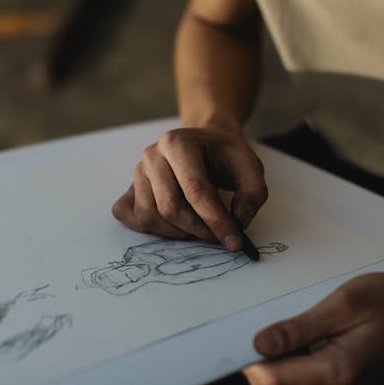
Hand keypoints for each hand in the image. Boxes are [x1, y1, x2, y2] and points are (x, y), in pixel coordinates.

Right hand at [112, 124, 267, 249]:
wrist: (205, 142)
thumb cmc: (224, 155)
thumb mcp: (250, 165)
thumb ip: (253, 192)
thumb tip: (238, 222)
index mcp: (178, 143)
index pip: (196, 190)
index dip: (216, 221)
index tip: (235, 242)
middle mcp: (152, 155)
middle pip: (170, 207)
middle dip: (199, 230)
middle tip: (219, 236)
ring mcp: (137, 172)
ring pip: (150, 217)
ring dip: (178, 232)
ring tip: (199, 226)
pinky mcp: (130, 188)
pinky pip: (131, 217)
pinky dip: (152, 229)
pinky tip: (173, 224)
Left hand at [243, 272, 383, 384]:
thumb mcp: (343, 304)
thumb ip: (300, 328)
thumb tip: (259, 346)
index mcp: (337, 371)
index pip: (270, 380)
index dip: (247, 360)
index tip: (233, 337)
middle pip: (275, 384)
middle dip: (263, 357)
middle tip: (266, 320)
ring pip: (289, 383)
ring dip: (282, 357)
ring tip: (298, 324)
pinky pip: (307, 378)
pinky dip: (298, 358)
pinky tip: (311, 334)